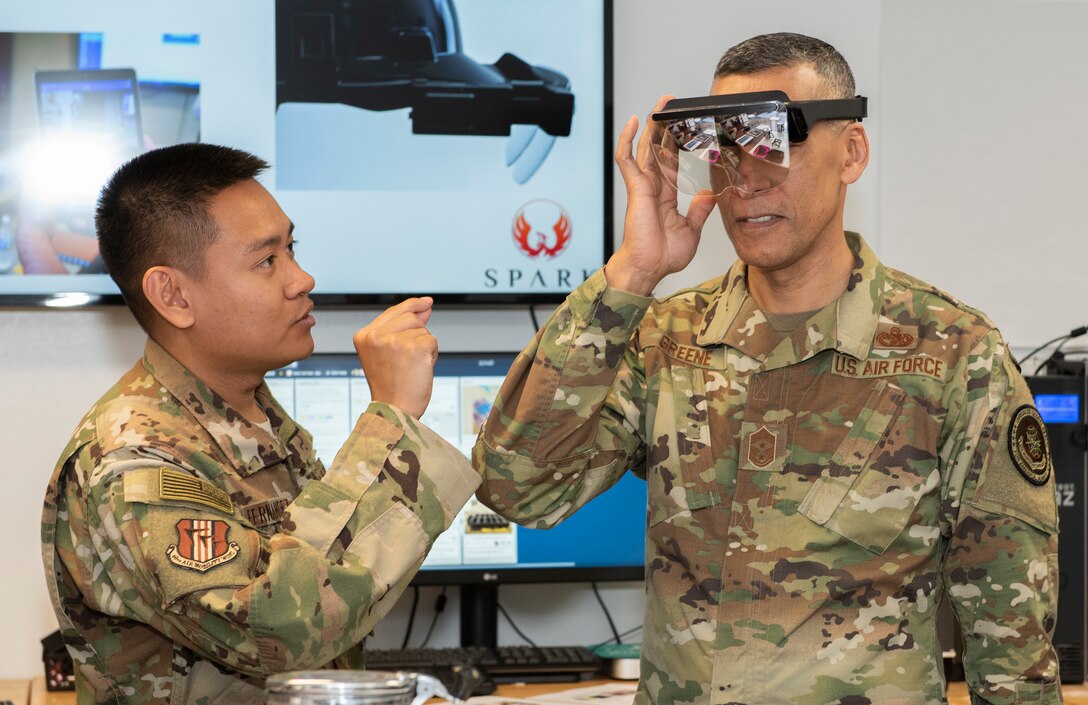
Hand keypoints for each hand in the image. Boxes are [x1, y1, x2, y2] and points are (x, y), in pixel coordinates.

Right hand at [353, 297, 436, 418]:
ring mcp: (394, 341)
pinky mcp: (414, 348)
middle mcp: (376, 336)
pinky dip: (433, 355)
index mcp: (364, 336)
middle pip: (410, 318)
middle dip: (418, 335)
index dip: (412, 306)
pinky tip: (420, 369)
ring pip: (423, 330)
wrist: (394, 410)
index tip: (426, 302)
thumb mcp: (389, 352)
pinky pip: (433, 341)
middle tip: (408, 360)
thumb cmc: (391, 386)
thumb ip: (403, 327)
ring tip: (412, 367)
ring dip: (425, 347)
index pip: (393, 312)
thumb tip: (425, 305)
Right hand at [607, 95, 716, 295]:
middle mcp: (654, 186)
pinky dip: (628, 140)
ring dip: (651, 125)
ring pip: (646, 147)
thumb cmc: (663, 254)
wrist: (648, 267)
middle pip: (659, 147)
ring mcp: (643, 185)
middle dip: (665, 125)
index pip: (673, 161)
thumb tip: (710, 194)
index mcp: (666, 194)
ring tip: (659, 104)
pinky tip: (633, 122)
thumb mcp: (691, 229)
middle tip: (672, 104)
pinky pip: (627, 160)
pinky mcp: (635, 188)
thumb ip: (700, 210)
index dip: (679, 142)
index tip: (687, 127)